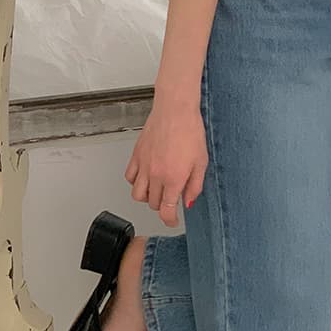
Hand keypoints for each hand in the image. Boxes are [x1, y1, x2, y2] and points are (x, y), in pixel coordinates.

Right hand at [126, 93, 207, 225]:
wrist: (175, 110)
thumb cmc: (190, 131)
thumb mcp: (201, 162)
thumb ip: (195, 185)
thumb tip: (189, 201)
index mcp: (173, 179)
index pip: (166, 210)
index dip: (169, 220)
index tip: (173, 220)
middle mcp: (156, 175)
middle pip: (153, 204)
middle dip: (163, 206)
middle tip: (171, 199)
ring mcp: (144, 166)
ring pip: (137, 194)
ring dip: (147, 197)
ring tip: (157, 190)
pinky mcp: (136, 155)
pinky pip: (129, 177)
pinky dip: (135, 182)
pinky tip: (145, 177)